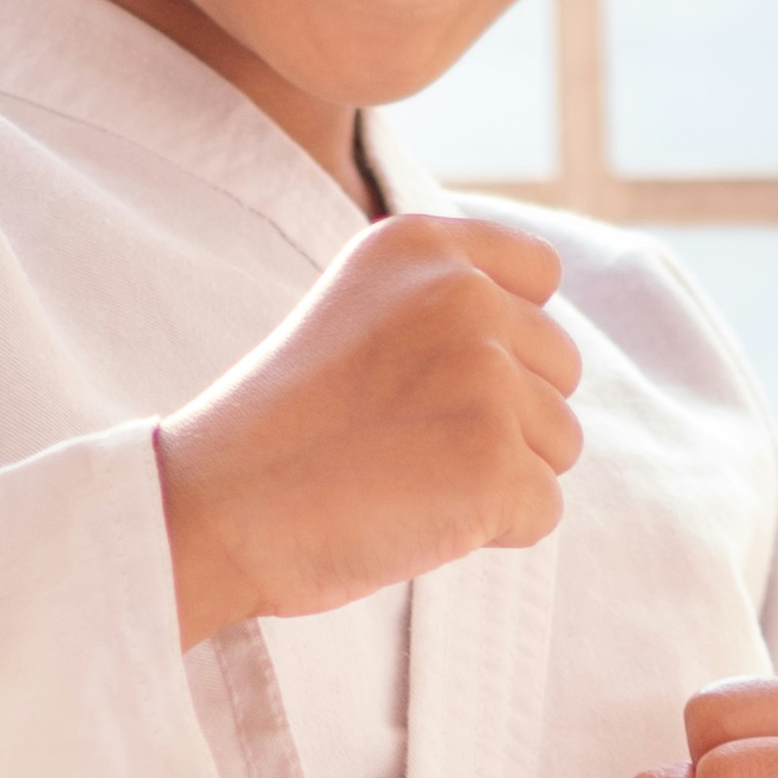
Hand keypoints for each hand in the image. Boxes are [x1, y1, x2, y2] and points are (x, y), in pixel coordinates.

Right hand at [154, 210, 578, 643]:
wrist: (216, 507)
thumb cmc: (282, 430)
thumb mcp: (359, 316)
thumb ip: (445, 306)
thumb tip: (546, 348)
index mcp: (422, 245)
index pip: (540, 274)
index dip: (509, 341)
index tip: (435, 381)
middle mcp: (461, 294)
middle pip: (560, 367)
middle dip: (506, 417)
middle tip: (404, 442)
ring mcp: (484, 375)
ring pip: (560, 443)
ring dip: (499, 476)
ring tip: (403, 477)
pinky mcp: (495, 460)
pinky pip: (544, 511)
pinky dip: (492, 532)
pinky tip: (414, 517)